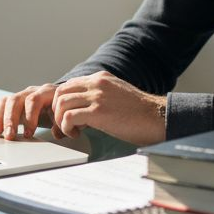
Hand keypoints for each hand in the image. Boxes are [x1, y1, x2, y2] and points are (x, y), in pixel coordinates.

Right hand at [0, 83, 65, 139]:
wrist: (59, 100)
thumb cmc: (61, 109)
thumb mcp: (63, 115)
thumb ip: (62, 124)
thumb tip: (58, 133)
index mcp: (45, 92)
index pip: (33, 100)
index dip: (30, 117)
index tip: (29, 134)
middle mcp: (30, 91)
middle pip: (15, 100)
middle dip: (11, 119)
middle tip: (9, 136)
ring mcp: (20, 96)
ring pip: (5, 102)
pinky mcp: (12, 103)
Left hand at [52, 72, 166, 146]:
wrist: (157, 118)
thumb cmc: (140, 113)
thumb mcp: (118, 94)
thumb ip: (101, 95)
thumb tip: (85, 109)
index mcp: (101, 78)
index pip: (69, 85)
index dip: (62, 102)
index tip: (65, 117)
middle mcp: (97, 83)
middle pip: (60, 92)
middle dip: (56, 111)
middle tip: (63, 126)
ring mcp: (97, 96)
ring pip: (61, 103)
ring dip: (60, 120)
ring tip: (70, 131)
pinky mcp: (99, 112)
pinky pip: (69, 117)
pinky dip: (67, 128)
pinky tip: (76, 134)